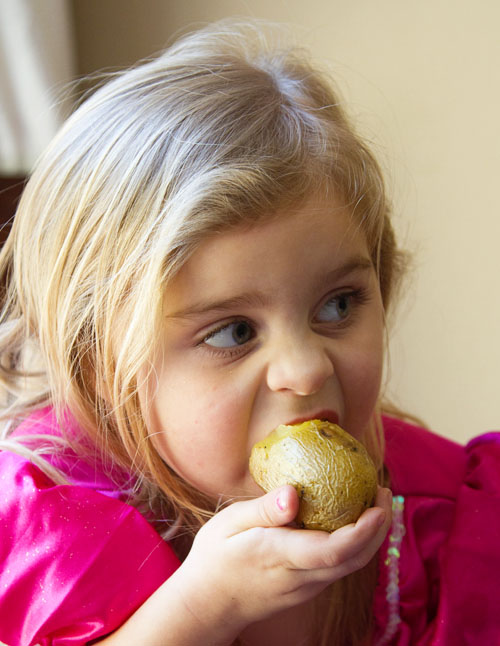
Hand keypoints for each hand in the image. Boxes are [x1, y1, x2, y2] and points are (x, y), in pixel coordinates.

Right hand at [175, 485, 391, 641]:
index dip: (362, 530)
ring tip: (375, 500)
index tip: (378, 504)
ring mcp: (307, 587)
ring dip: (371, 535)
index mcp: (280, 556)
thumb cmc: (215, 557)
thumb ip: (263, 509)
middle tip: (384, 491)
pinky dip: (356, 543)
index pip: (333, 550)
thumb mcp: (229, 523)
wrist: (209, 604)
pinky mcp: (307, 588)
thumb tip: (293, 493)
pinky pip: (340, 565)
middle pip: (354, 559)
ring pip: (351, 565)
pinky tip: (351, 519)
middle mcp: (301, 577)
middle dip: (378, 528)